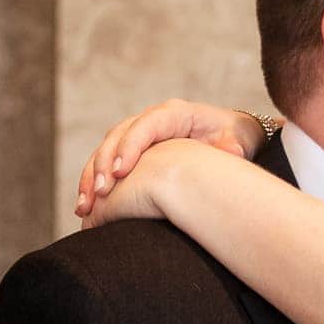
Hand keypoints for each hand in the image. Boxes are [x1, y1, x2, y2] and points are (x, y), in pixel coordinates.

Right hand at [76, 99, 267, 218]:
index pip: (147, 125)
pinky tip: (86, 210)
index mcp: (174, 114)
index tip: (121, 171)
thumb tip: (231, 150)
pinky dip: (93, 186)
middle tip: (101, 192)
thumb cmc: (233, 137)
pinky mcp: (130, 154)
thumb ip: (232, 145)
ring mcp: (136, 137)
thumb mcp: (238, 139)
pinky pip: (105, 167)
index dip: (131, 145)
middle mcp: (150, 122)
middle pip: (118, 136)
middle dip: (105, 163)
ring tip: (85, 207)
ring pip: (105, 152)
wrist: (228, 138)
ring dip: (91, 178)